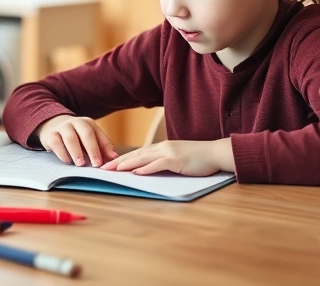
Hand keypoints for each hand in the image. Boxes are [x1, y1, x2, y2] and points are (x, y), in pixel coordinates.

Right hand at [35, 115, 117, 166]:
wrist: (52, 124)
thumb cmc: (75, 135)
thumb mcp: (89, 138)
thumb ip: (102, 147)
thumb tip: (114, 157)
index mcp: (89, 123)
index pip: (99, 135)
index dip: (104, 148)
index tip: (108, 161)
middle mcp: (76, 123)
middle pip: (86, 134)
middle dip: (92, 149)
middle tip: (96, 164)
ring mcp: (63, 127)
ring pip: (70, 138)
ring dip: (76, 151)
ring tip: (80, 164)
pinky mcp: (51, 135)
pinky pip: (56, 143)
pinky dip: (62, 153)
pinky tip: (67, 161)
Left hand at [101, 139, 232, 175]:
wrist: (216, 153)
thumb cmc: (199, 158)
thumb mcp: (178, 159)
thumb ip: (163, 162)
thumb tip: (148, 171)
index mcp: (162, 148)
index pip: (138, 154)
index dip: (122, 159)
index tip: (109, 164)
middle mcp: (162, 148)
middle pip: (135, 155)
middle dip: (118, 161)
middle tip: (103, 168)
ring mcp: (169, 152)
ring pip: (143, 158)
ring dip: (127, 164)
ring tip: (113, 169)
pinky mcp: (176, 160)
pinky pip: (158, 164)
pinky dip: (146, 168)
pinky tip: (136, 172)